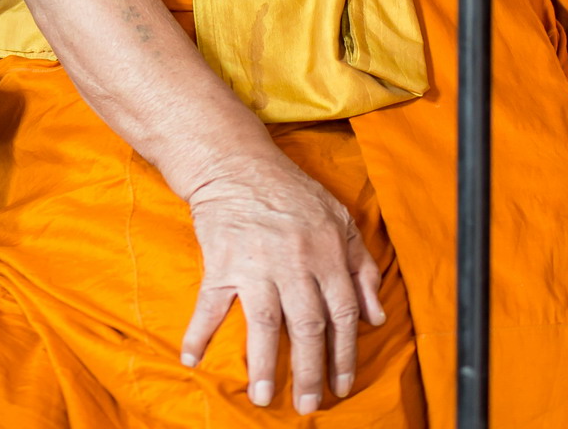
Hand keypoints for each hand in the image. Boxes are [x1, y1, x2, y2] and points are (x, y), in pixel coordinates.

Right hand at [181, 153, 385, 414]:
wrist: (237, 162)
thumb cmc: (291, 191)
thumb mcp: (340, 218)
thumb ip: (362, 266)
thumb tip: (376, 316)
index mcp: (328, 251)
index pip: (343, 313)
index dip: (345, 354)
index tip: (342, 386)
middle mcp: (296, 261)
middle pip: (308, 326)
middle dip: (312, 371)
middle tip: (310, 405)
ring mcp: (257, 263)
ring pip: (266, 322)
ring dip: (265, 364)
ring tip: (264, 398)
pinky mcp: (222, 261)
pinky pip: (210, 303)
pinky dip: (199, 332)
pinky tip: (192, 359)